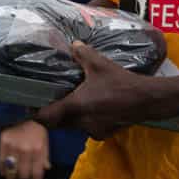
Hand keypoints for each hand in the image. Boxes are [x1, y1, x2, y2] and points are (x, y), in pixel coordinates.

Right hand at [0, 120, 50, 178]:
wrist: (26, 112)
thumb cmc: (37, 129)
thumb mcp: (45, 141)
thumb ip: (45, 156)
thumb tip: (46, 169)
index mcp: (38, 149)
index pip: (37, 172)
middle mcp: (26, 148)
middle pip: (23, 173)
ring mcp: (14, 145)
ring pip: (12, 169)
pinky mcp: (4, 141)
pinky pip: (1, 160)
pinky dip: (2, 169)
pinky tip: (4, 174)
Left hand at [35, 42, 149, 139]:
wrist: (146, 100)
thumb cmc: (120, 82)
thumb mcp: (100, 64)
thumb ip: (83, 54)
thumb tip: (73, 44)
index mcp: (75, 106)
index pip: (46, 118)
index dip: (36, 113)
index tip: (32, 105)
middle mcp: (81, 123)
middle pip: (58, 124)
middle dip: (53, 114)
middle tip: (52, 99)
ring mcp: (92, 131)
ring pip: (73, 126)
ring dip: (70, 117)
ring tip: (73, 101)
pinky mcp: (104, 134)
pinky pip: (88, 128)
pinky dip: (86, 120)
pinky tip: (93, 107)